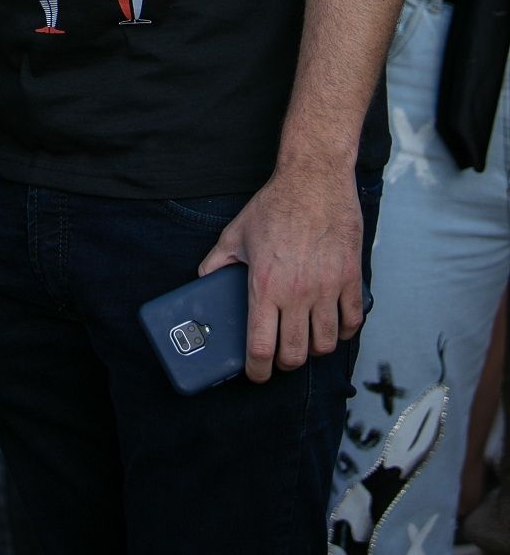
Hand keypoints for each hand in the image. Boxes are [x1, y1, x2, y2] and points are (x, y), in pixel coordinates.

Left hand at [198, 163, 362, 382]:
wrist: (313, 181)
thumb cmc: (275, 205)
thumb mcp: (235, 233)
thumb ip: (217, 261)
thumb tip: (202, 280)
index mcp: (264, 285)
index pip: (261, 347)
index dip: (257, 370)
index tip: (256, 373)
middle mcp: (296, 293)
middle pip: (294, 354)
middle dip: (284, 363)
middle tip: (279, 355)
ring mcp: (326, 288)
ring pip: (325, 344)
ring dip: (313, 349)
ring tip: (305, 340)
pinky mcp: (349, 279)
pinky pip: (352, 322)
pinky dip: (343, 332)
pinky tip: (333, 326)